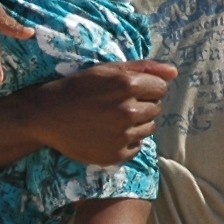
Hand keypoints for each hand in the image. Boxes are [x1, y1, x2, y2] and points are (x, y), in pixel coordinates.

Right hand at [23, 60, 172, 167]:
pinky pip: (137, 146)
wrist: (48, 115)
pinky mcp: (116, 155)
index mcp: (128, 85)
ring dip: (137, 123)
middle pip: (156, 108)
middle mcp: (128, 110)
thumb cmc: (78, 88)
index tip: (129, 90)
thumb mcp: (107, 70)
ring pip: (149, 128)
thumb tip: (175, 72)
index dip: (147, 87)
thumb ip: (144, 68)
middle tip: (117, 104)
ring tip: (113, 119)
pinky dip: (127, 140)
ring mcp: (122, 135)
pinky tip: (109, 133)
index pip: (161, 88)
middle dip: (142, 104)